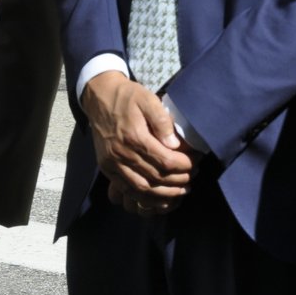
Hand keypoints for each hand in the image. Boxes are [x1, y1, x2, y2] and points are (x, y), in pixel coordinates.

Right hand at [82, 71, 196, 214]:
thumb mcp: (148, 99)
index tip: (196, 163)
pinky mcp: (106, 168)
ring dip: (164, 194)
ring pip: (142, 188)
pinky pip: (127, 190)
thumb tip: (174, 145)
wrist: (99, 97)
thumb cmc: (127, 96)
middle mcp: (121, 153)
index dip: (184, 165)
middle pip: (155, 177)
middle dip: (178, 180)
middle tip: (193, 177)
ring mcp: (112, 163)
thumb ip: (162, 121)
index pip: (165, 160)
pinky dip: (145, 198)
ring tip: (181, 191)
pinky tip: (159, 197)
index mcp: (134, 136)